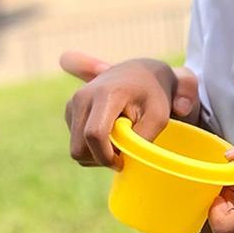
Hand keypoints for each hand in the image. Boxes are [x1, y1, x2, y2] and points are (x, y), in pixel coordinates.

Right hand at [61, 53, 192, 168]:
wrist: (141, 71)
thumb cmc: (155, 93)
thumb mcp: (162, 111)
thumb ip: (151, 132)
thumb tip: (144, 153)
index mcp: (107, 94)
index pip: (95, 135)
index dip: (106, 156)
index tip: (123, 161)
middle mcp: (83, 96)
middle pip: (79, 148)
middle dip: (101, 159)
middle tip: (125, 154)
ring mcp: (73, 103)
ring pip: (76, 149)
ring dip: (97, 155)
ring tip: (120, 141)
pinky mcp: (70, 110)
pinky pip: (76, 143)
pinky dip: (92, 147)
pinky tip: (110, 136)